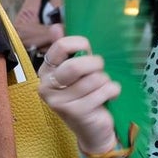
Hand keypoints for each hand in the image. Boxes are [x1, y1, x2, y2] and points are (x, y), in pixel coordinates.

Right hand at [37, 35, 120, 154]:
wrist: (91, 131)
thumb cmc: (83, 96)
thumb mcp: (74, 72)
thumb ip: (65, 50)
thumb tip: (56, 26)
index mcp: (45, 71)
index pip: (61, 46)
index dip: (81, 44)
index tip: (88, 51)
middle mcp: (47, 87)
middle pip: (76, 65)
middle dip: (96, 64)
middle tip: (100, 69)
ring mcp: (59, 102)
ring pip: (94, 78)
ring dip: (105, 80)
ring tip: (102, 87)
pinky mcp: (76, 113)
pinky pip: (104, 91)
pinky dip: (113, 91)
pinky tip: (108, 97)